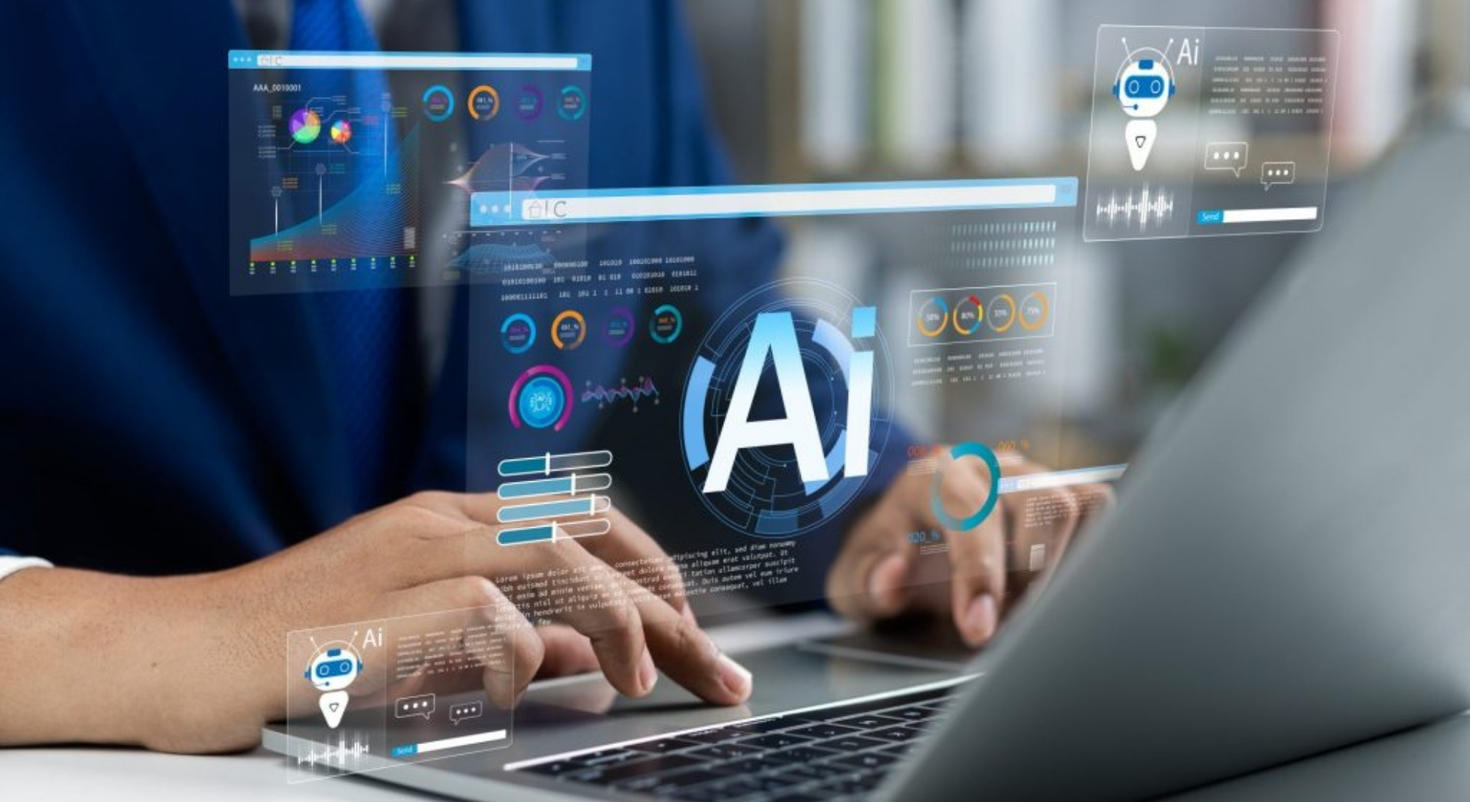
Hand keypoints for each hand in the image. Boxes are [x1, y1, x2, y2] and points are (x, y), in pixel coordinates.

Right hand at [0, 491, 750, 752]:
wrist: (179, 649)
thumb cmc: (296, 643)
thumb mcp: (421, 633)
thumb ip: (503, 630)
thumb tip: (584, 646)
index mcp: (449, 519)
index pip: (579, 518)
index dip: (649, 564)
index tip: (688, 623)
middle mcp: (438, 523)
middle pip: (585, 536)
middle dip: (663, 599)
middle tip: (710, 665)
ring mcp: (408, 555)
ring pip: (553, 556)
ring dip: (618, 618)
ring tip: (650, 677)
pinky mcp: (380, 604)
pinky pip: (484, 614)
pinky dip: (522, 652)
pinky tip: (524, 687)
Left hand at [826, 451, 1112, 648]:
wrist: (904, 535)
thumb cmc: (886, 558)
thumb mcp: (855, 578)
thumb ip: (866, 582)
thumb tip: (893, 576)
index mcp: (935, 477)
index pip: (972, 511)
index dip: (979, 573)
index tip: (979, 628)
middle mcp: (991, 467)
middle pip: (1045, 503)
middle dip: (1034, 577)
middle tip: (1011, 624)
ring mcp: (1033, 475)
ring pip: (1081, 505)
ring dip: (1065, 568)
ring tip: (1029, 607)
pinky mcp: (1063, 490)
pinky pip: (1101, 507)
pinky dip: (1090, 550)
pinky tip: (1055, 585)